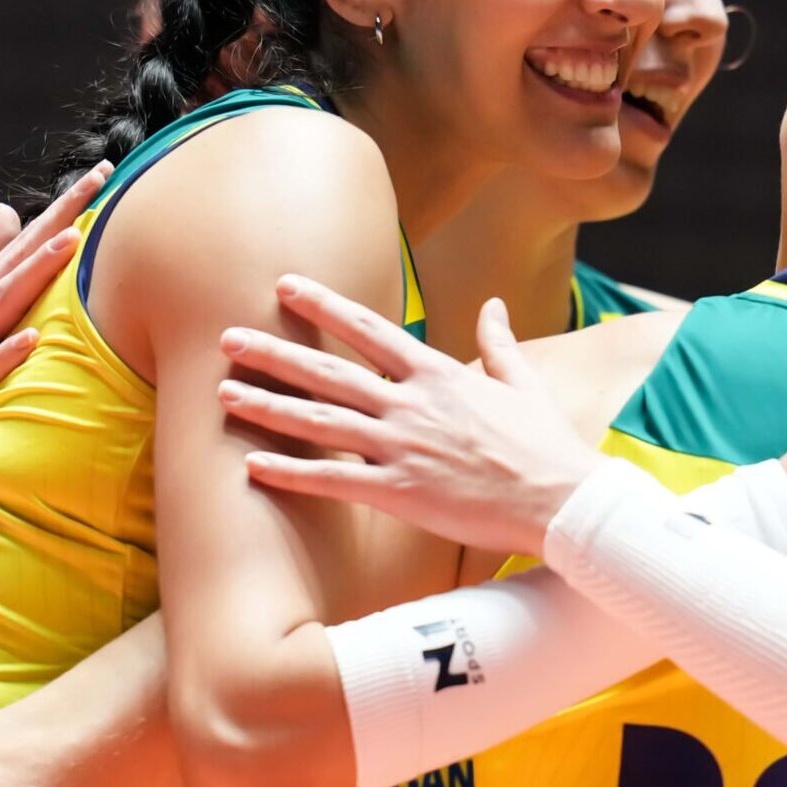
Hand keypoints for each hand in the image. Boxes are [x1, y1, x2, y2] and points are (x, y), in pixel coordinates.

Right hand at [0, 164, 107, 533]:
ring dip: (30, 275)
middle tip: (95, 181)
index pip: (18, 249)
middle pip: (12, 264)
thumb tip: (9, 214)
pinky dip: (2, 357)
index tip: (100, 173)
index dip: (58, 211)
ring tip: (69, 243)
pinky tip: (32, 340)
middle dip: (54, 223)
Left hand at [216, 275, 602, 555]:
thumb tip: (494, 304)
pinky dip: (291, 473)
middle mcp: (411, 404)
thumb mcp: (525, 384)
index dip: (322, 305)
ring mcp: (402, 447)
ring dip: (268, 406)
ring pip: (320, 421)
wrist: (563, 501)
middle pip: (328, 371)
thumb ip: (499, 343)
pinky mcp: (401, 492)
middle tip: (227, 338)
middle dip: (274, 352)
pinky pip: (333, 480)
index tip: (285, 285)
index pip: (368, 328)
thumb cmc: (547, 446)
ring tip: (224, 393)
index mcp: (438, 375)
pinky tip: (253, 466)